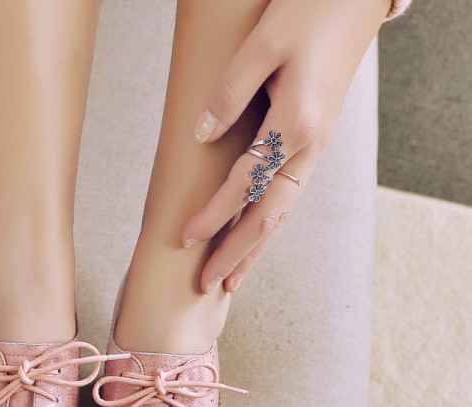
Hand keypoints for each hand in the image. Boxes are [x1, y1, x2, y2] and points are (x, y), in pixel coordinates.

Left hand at [181, 0, 390, 293]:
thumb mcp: (265, 43)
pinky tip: (255, 239)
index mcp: (296, 122)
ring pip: (283, 212)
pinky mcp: (315, 142)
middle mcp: (310, 145)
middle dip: (236, 252)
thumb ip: (231, 91)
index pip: (244, 182)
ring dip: (255, 249)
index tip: (185, 238)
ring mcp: (316, 147)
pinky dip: (270, 225)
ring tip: (231, 280)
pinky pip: (290, 196)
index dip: (213, 214)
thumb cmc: (310, 11)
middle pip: (268, 214)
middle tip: (208, 285)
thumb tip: (202, 134)